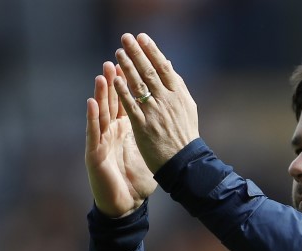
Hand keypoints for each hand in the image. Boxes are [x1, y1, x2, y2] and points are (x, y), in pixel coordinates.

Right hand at [85, 61, 157, 217]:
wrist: (125, 204)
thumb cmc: (136, 178)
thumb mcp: (147, 150)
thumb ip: (152, 131)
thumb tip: (168, 116)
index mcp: (124, 129)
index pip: (126, 102)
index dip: (128, 84)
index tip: (132, 64)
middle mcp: (111, 132)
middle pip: (112, 103)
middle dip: (114, 81)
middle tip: (114, 58)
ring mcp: (101, 141)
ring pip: (100, 113)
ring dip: (100, 93)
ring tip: (102, 74)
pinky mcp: (95, 154)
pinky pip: (93, 133)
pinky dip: (92, 117)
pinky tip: (91, 103)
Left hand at [113, 33, 199, 172]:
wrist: (184, 162)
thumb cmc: (185, 134)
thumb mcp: (187, 107)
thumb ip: (176, 86)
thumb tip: (168, 64)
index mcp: (178, 95)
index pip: (164, 67)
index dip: (152, 51)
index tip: (141, 37)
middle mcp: (167, 101)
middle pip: (149, 71)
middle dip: (136, 53)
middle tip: (125, 38)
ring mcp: (155, 113)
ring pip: (139, 85)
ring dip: (127, 67)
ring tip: (118, 53)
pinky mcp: (143, 126)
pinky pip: (131, 105)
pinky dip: (123, 91)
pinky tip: (115, 79)